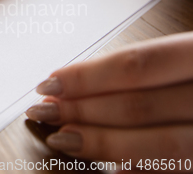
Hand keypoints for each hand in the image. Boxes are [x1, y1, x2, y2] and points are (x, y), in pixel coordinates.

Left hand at [27, 32, 192, 164]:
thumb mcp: (191, 57)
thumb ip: (160, 67)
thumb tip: (84, 79)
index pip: (141, 64)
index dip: (90, 75)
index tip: (50, 80)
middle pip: (142, 105)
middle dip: (84, 109)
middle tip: (42, 110)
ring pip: (161, 147)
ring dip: (103, 144)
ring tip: (62, 138)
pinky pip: (178, 171)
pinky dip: (140, 168)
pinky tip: (110, 166)